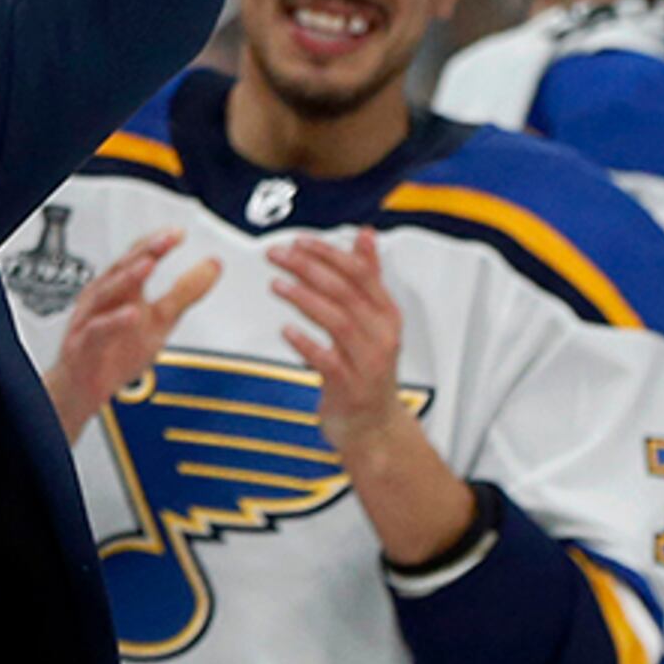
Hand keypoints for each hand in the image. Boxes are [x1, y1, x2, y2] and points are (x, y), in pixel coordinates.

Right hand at [42, 229, 221, 443]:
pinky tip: (132, 314)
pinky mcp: (82, 346)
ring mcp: (89, 320)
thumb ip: (185, 292)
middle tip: (167, 239)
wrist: (85, 390)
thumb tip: (214, 265)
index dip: (156, 243)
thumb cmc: (117, 351)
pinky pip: (97, 330)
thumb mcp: (161, 320)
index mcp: (119, 287)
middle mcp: (102, 298)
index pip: (136, 257)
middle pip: (122, 268)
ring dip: (127, 277)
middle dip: (144, 252)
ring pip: (106, 293)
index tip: (179, 233)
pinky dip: (113, 321)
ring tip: (149, 264)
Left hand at [273, 228, 475, 563]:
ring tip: (277, 284)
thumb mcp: (375, 322)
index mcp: (386, 315)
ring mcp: (367, 363)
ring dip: (305, 298)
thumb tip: (365, 236)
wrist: (375, 428)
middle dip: (309, 268)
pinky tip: (286, 331)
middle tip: (277, 255)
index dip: (329, 253)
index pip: (361, 273)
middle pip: (345, 291)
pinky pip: (327, 360)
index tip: (300, 241)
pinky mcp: (350, 388)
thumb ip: (368, 278)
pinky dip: (305, 343)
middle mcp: (381, 336)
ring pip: (337, 320)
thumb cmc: (368, 370)